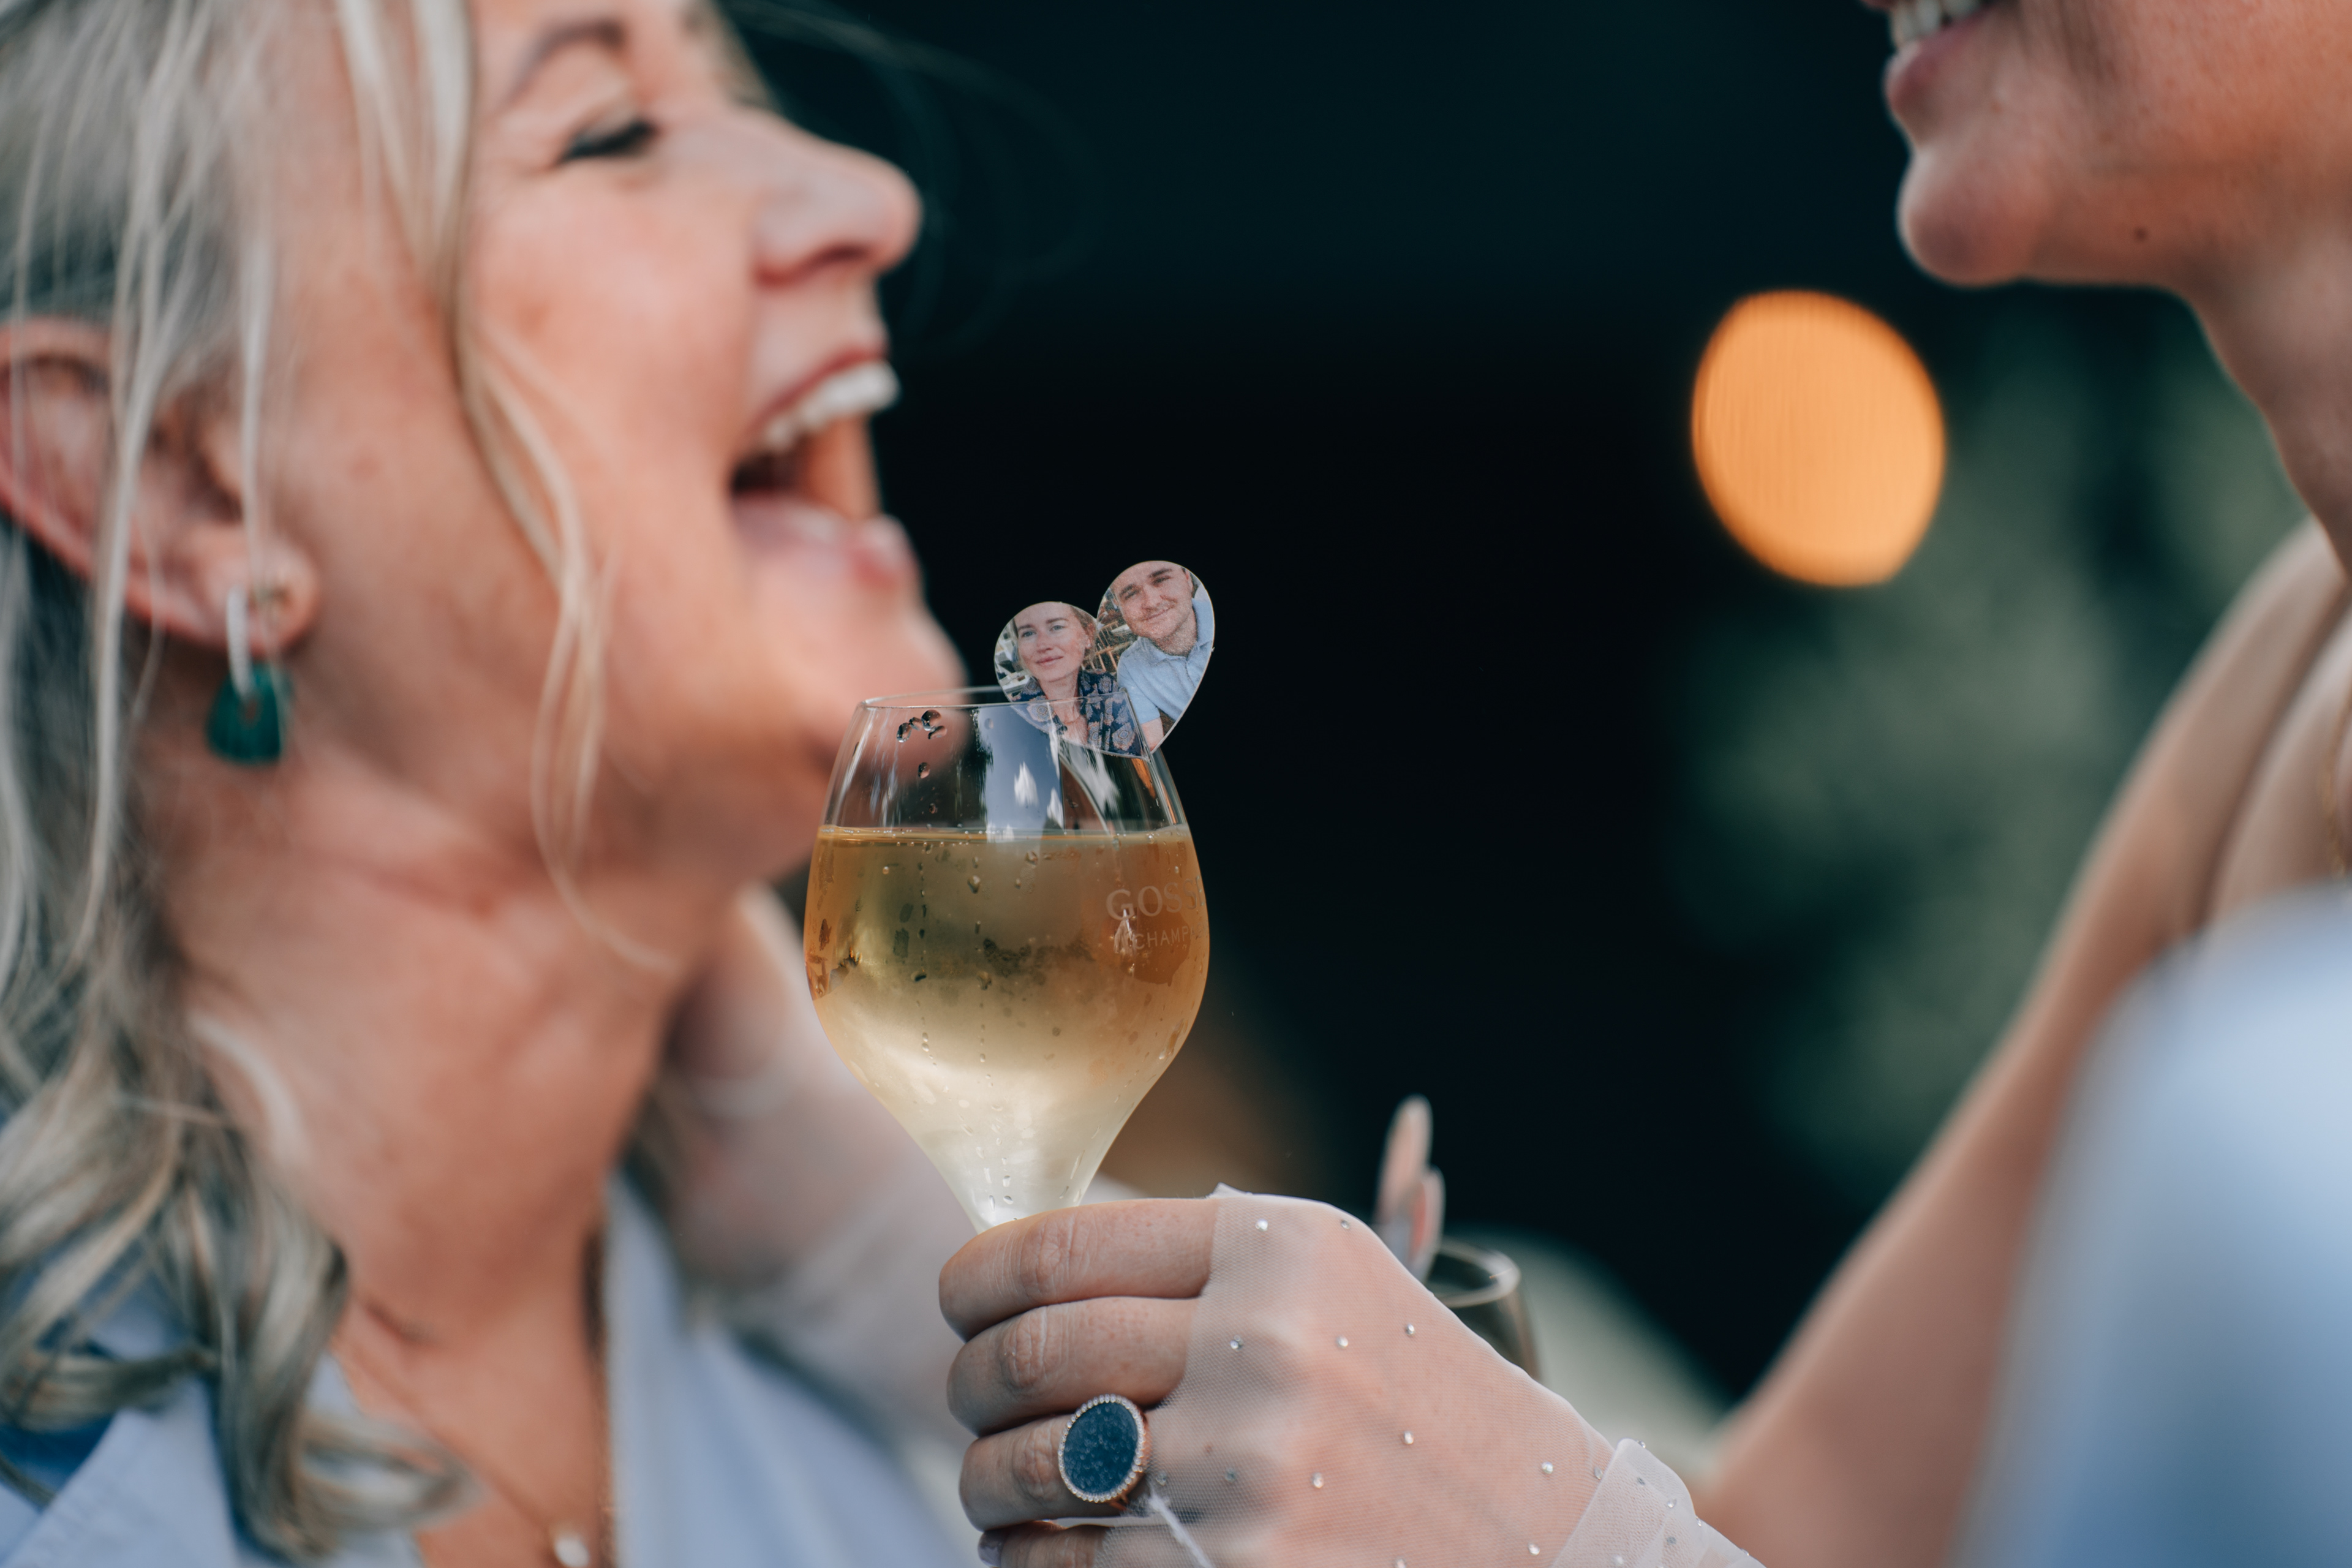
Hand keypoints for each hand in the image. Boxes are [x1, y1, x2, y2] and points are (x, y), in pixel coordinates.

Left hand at [944, 1194, 1612, 1567]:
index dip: (978, 1280)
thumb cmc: (1420, 1409)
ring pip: (1028, 1466)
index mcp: (1280, 1251)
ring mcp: (1249, 1466)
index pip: (1061, 1246)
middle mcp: (1263, 1344)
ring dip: (987, 1480)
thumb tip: (1033, 1265)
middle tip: (971, 1398)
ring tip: (1000, 1484)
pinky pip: (1063, 1567)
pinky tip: (1036, 1551)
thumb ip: (1203, 1264)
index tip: (960, 1304)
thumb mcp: (1337, 1288)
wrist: (1546, 1543)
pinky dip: (1024, 1563)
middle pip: (1030, 1353)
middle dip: (971, 1383)